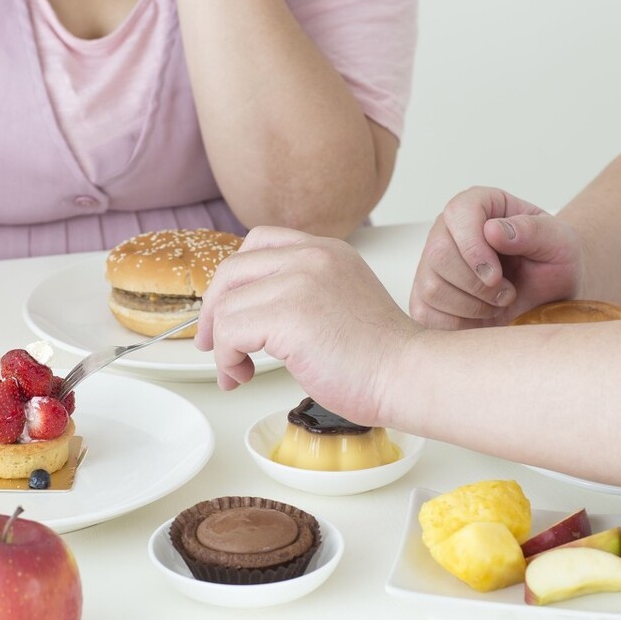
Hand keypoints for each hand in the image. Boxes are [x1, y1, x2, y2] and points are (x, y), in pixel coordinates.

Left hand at [196, 226, 418, 426]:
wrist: (410, 376)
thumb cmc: (380, 357)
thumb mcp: (340, 302)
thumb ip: (303, 293)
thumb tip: (251, 314)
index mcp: (326, 250)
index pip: (258, 243)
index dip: (232, 281)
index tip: (225, 312)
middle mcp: (312, 256)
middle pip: (232, 271)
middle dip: (212, 312)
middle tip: (211, 345)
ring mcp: (300, 281)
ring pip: (226, 306)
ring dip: (222, 346)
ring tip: (238, 372)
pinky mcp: (289, 313)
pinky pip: (230, 331)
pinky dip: (226, 359)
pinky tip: (242, 375)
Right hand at [410, 187, 583, 328]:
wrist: (547, 301)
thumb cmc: (553, 266)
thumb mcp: (562, 243)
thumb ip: (533, 231)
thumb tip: (492, 230)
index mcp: (480, 206)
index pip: (458, 212)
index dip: (473, 246)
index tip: (496, 275)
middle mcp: (447, 231)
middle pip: (439, 254)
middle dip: (476, 284)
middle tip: (507, 294)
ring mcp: (431, 265)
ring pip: (432, 287)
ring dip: (472, 306)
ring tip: (498, 303)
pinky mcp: (424, 298)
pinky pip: (427, 313)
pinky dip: (458, 324)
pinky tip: (481, 316)